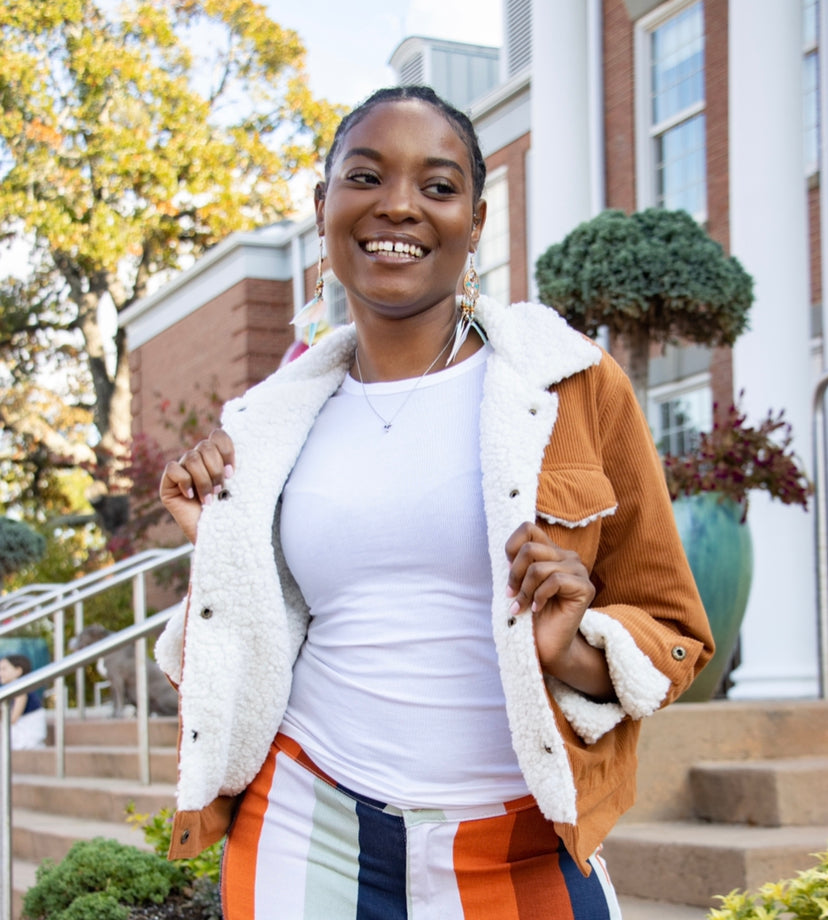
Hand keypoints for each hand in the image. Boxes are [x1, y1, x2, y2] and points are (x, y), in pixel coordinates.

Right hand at [159, 429, 235, 543]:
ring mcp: (182, 472)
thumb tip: (238, 441)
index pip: (218, 436)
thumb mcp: (240, 486)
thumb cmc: (232, 513)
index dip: (226, 450)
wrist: (219, 538)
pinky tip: (191, 497)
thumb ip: (234, 464)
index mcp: (216, 457)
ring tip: (210, 499)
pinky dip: (185, 482)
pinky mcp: (168, 485)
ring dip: (204, 480)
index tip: (233, 473)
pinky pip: (173, 469)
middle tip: (221, 490)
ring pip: (191, 457)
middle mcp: (198, 461)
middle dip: (216, 469)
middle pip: (205, 446)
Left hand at [505, 522, 613, 700]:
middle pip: (530, 549)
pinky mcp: (585, 587)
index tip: (508, 572)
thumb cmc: (530, 614)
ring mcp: (579, 571)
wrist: (546, 645)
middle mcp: (567, 556)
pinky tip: (537, 609)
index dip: (512, 547)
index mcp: (551, 551)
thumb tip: (510, 550)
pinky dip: (539, 596)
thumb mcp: (518, 582)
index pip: (528, 529)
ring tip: (520, 606)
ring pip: (539, 567)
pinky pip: (554, 581)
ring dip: (524, 590)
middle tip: (510, 595)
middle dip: (514, 574)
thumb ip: (517, 561)